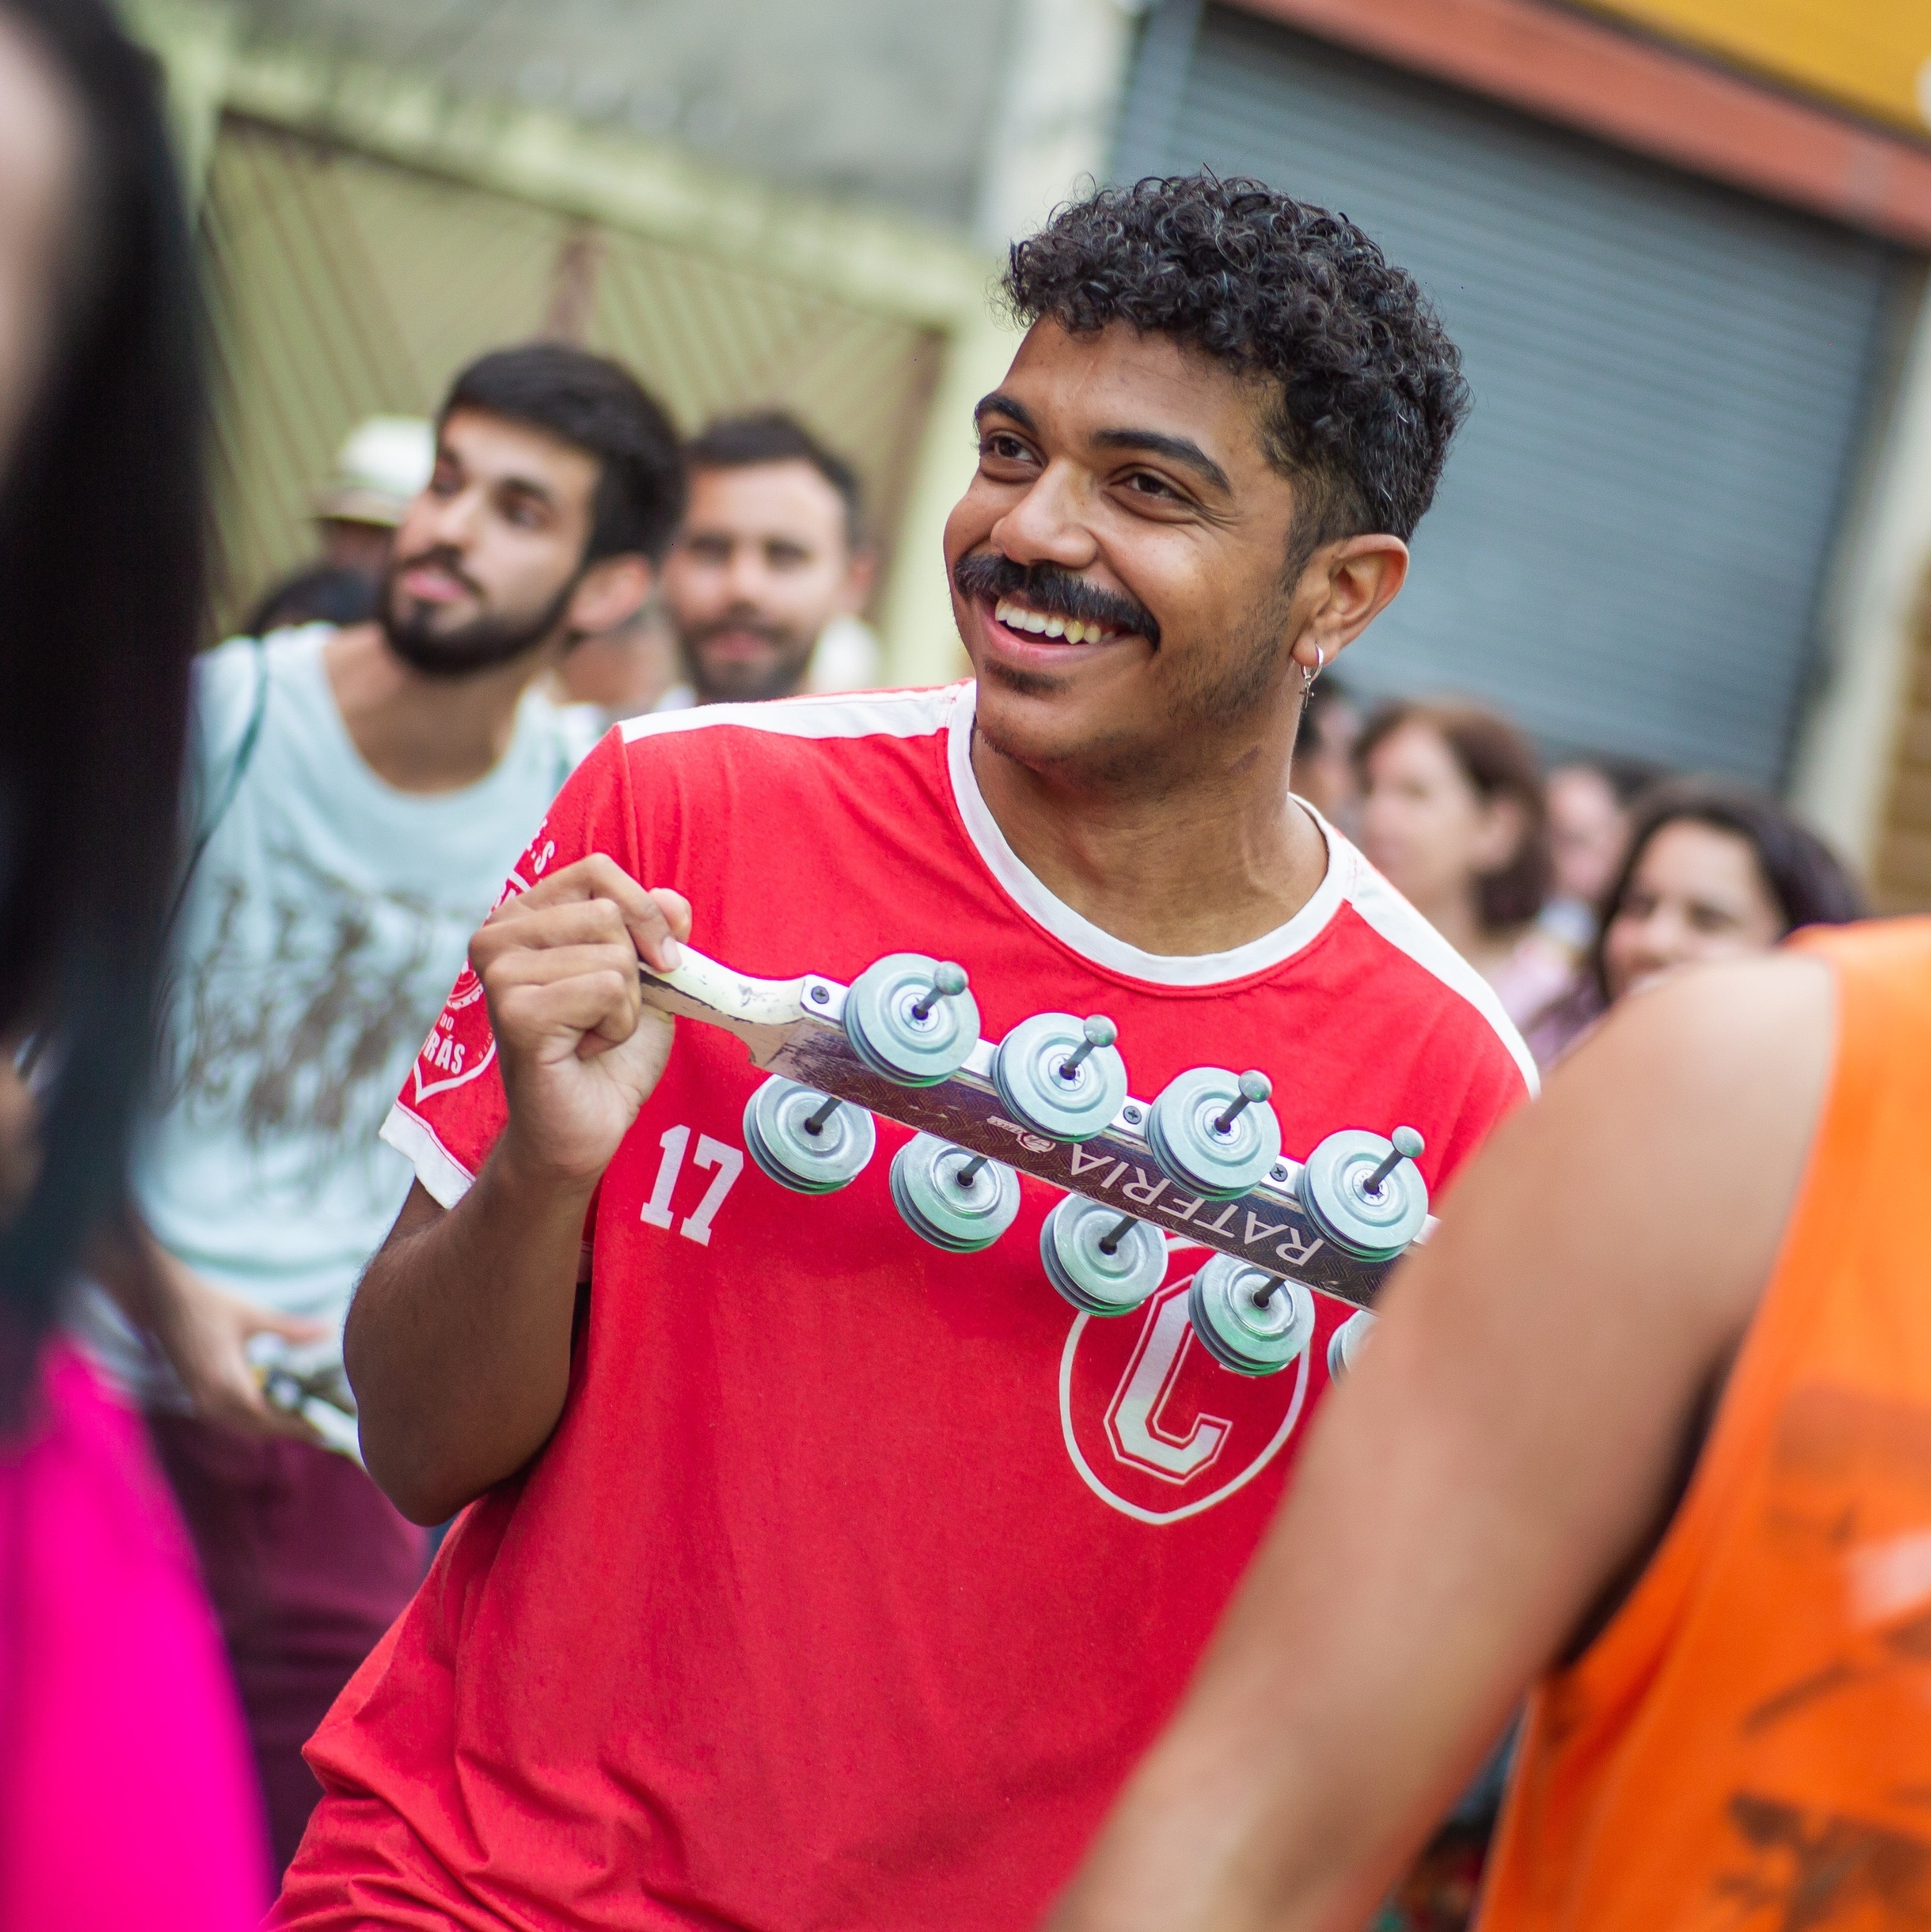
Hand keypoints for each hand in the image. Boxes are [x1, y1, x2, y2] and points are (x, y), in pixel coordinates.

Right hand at [147, 1248, 331, 1439]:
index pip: (268, 1418)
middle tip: (327, 1427)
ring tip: (309, 1419)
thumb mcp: (250, 1314)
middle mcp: (210, 1400)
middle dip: (291, 1429)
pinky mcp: (199, 1395)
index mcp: (224, 1383)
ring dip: (274, 1426)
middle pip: (258, 1428)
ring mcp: (201, 1401)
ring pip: (244, 1426)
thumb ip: (289, 1329)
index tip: (327, 1429)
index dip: (298, 1426)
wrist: (161, 1301)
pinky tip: (278, 1407)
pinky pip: (232, 1418)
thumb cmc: (206, 1305)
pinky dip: (257, 1418)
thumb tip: (329, 1332)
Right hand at [470, 855, 691, 1190]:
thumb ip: (655, 931)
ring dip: (625, 1004)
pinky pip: (605, 988)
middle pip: (608, 911)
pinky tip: (584, 1049)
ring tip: (591, 1033)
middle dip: (635, 971)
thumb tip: (673, 899)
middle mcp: (497, 935)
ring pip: (612, 953)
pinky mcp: (515, 1010)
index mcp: (523, 915)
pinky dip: (616, 1026)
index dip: (644, 911)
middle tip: (605, 1013)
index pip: (597, 870)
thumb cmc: (608, 1053)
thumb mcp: (644, 979)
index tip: (661, 959)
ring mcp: (499, 972)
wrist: (582, 1128)